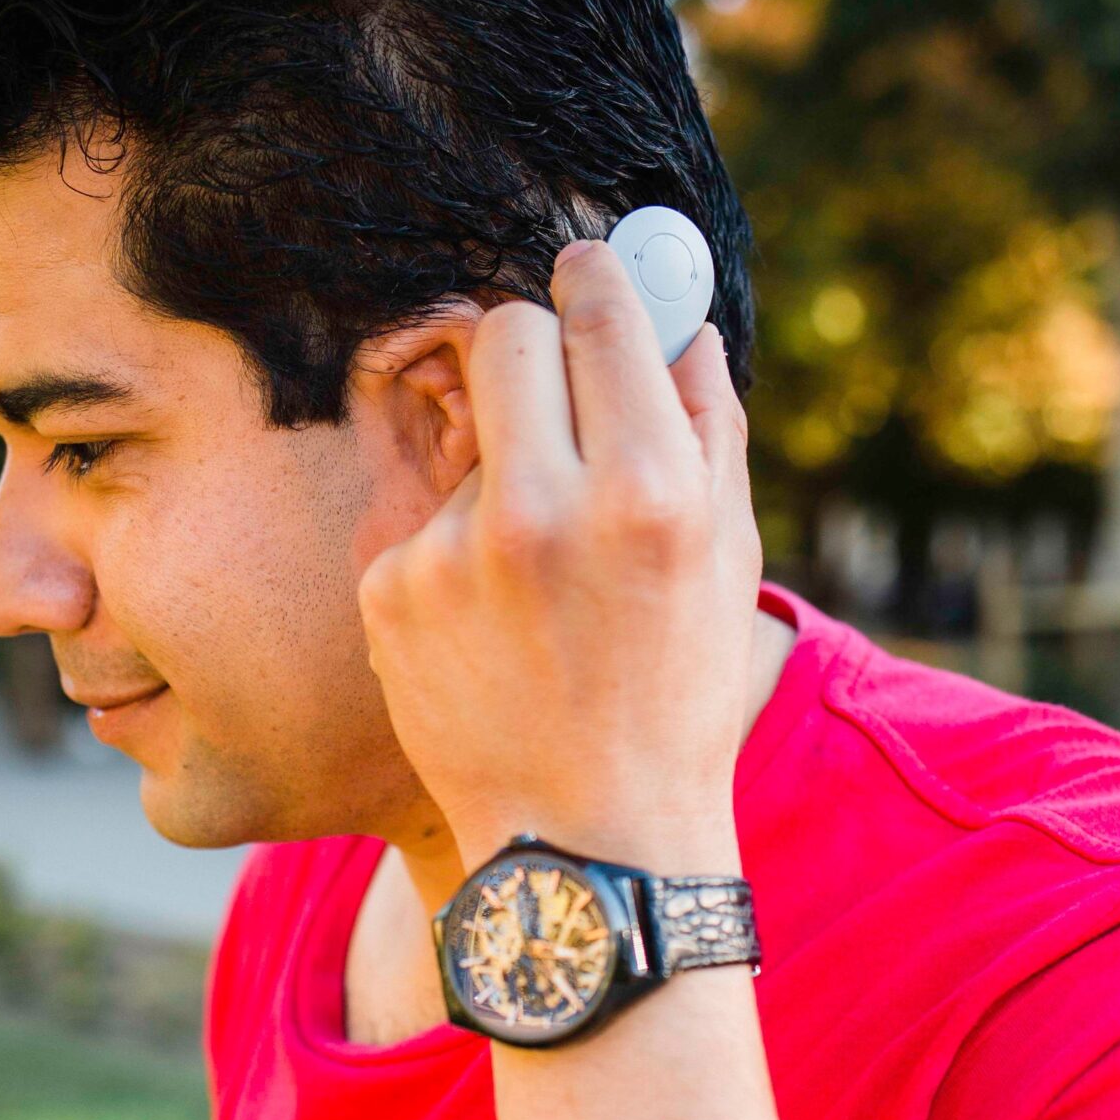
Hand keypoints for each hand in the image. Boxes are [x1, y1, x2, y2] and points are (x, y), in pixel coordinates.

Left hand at [357, 240, 761, 875]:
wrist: (589, 845)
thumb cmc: (677, 699)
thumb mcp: (727, 562)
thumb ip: (708, 426)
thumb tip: (681, 322)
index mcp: (648, 489)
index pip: (596, 308)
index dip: (594, 280)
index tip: (586, 274)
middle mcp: (544, 506)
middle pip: (506, 332)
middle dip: (532, 347)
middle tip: (553, 393)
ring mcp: (455, 548)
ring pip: (465, 434)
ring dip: (501, 469)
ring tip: (540, 578)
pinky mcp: (391, 590)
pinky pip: (424, 518)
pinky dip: (456, 553)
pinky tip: (493, 627)